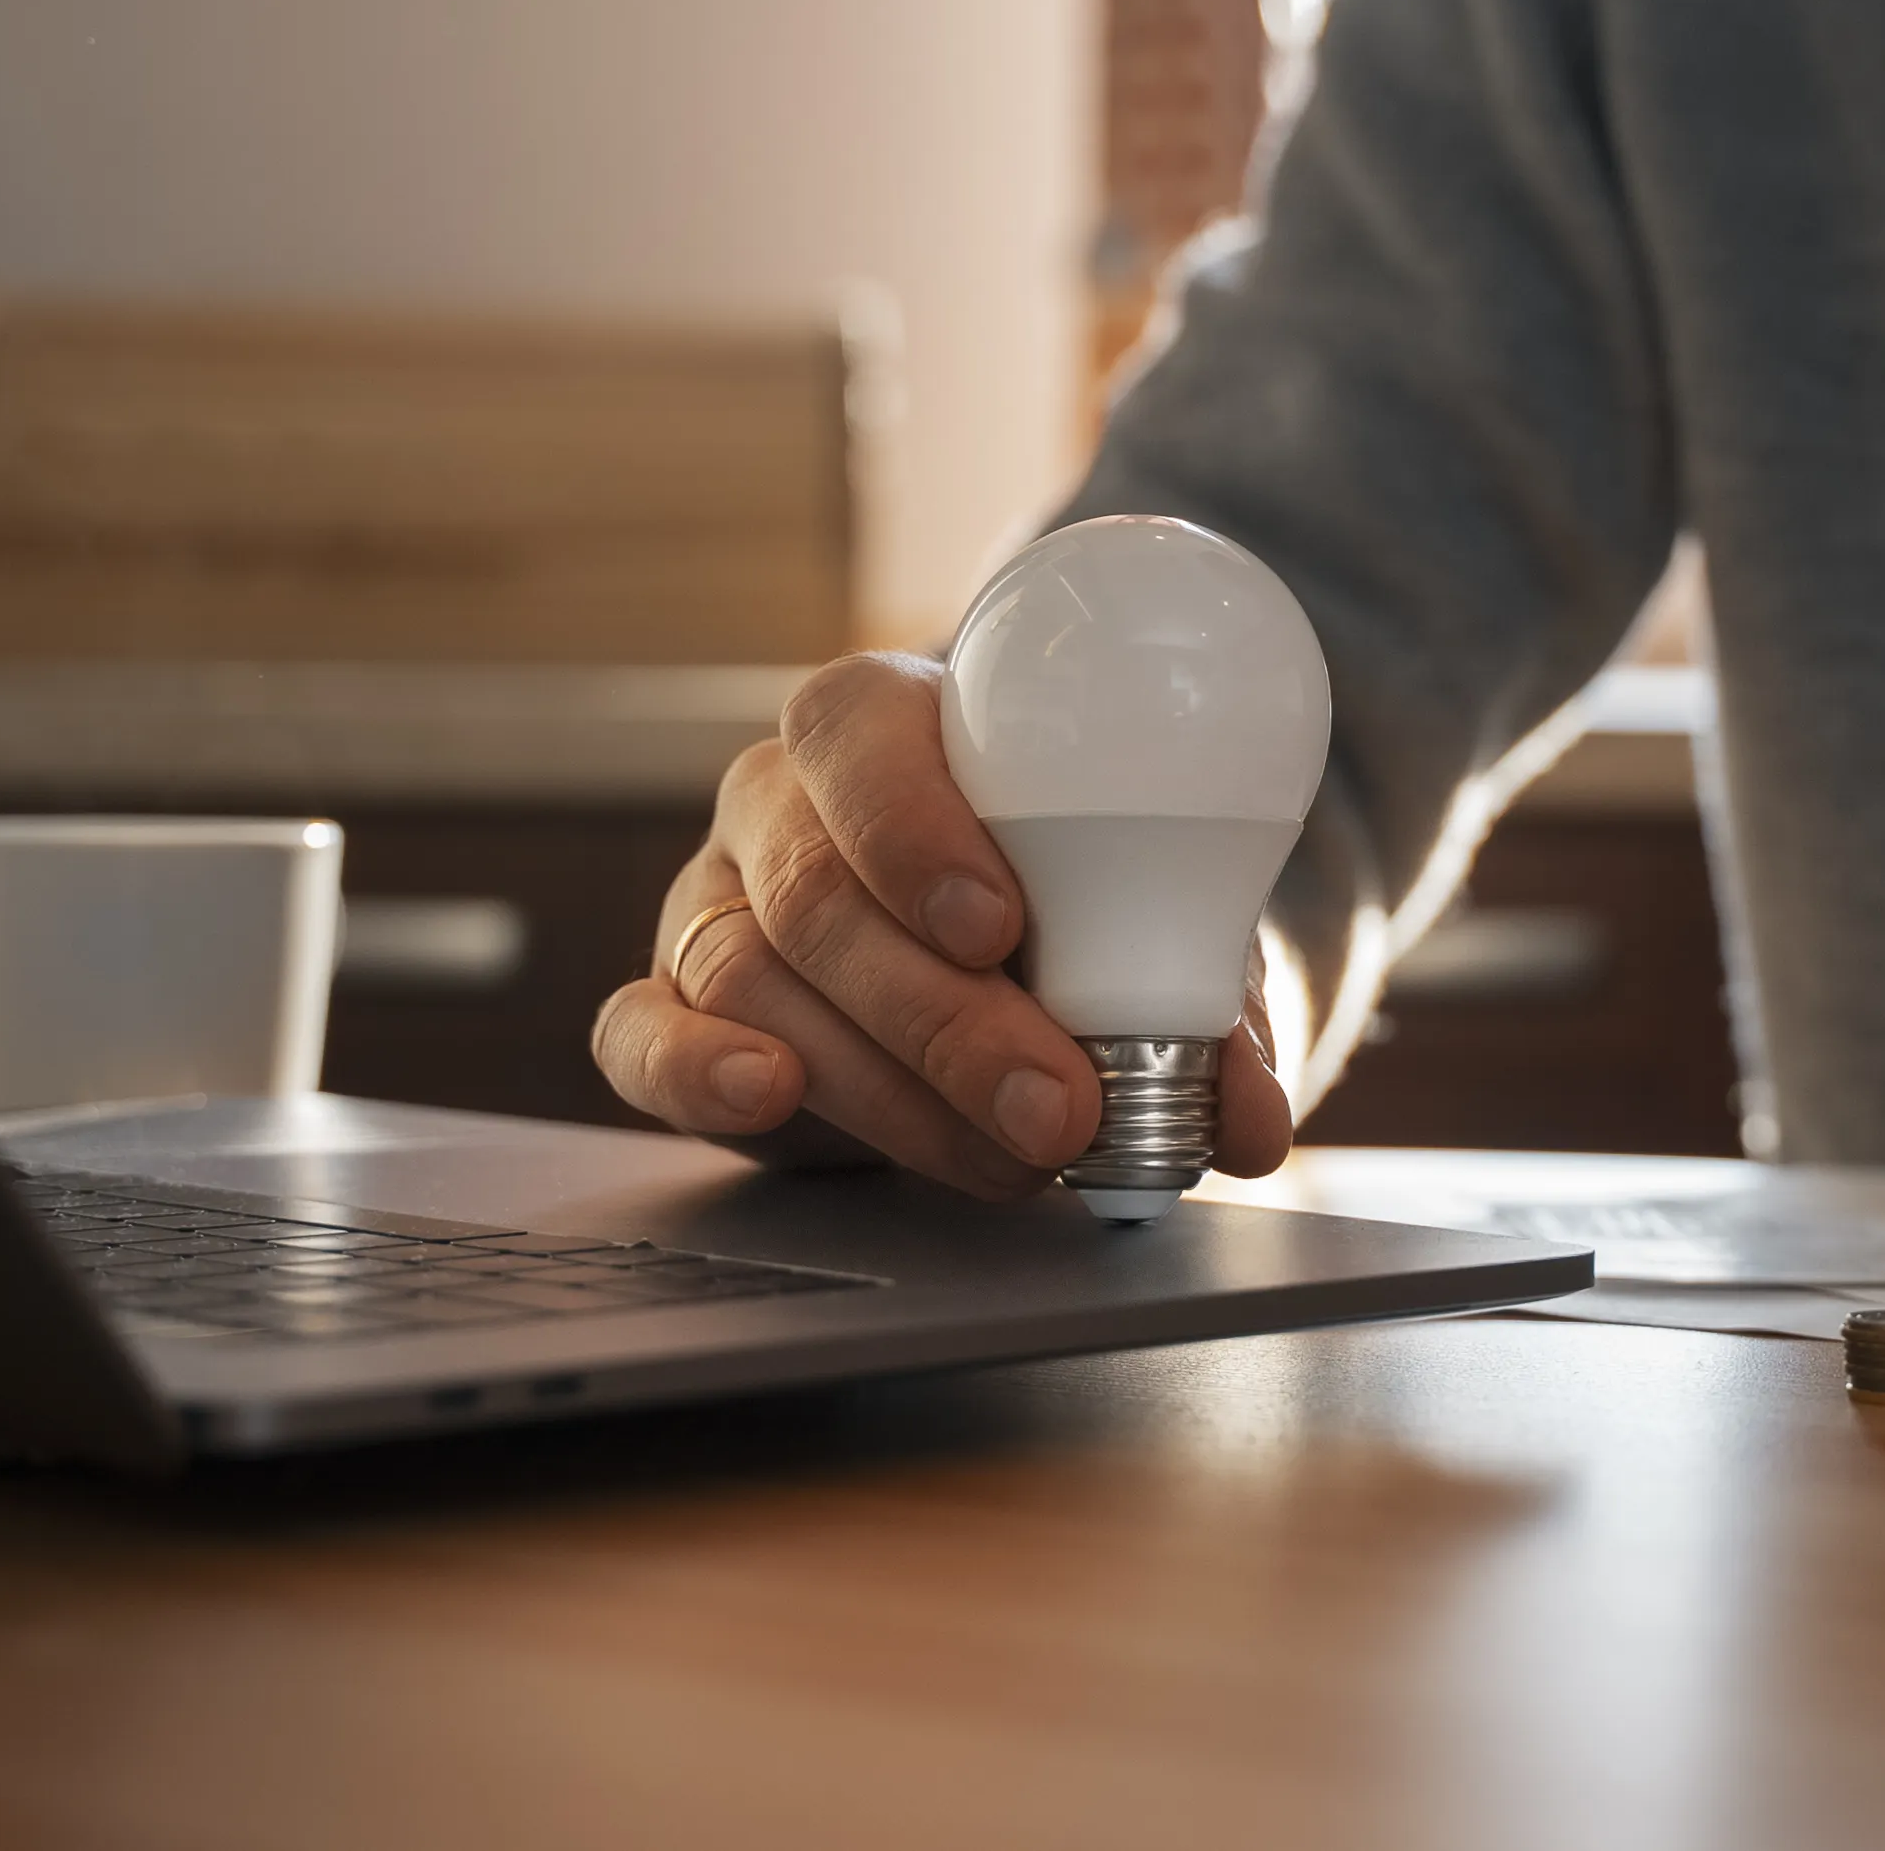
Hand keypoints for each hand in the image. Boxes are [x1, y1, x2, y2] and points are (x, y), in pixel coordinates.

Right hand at [589, 652, 1295, 1198]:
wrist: (993, 948)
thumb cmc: (1061, 899)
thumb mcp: (1138, 922)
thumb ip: (1195, 1002)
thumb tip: (1246, 1125)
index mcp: (880, 726)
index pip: (859, 736)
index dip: (916, 827)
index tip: (1001, 927)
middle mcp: (779, 804)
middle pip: (819, 891)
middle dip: (944, 1016)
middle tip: (1055, 1106)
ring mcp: (710, 902)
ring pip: (754, 979)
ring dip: (889, 1085)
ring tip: (1008, 1157)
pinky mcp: (670, 1005)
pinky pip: (638, 1034)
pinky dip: (696, 1071)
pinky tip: (771, 1097)